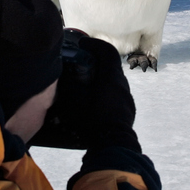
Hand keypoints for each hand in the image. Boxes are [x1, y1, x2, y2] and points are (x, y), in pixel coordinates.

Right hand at [28, 30, 138, 151]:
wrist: (113, 145)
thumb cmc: (93, 121)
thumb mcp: (74, 102)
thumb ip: (68, 85)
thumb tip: (60, 75)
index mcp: (111, 78)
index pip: (107, 52)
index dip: (95, 44)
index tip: (83, 44)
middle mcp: (122, 84)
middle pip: (111, 66)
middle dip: (96, 62)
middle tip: (81, 65)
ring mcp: (127, 98)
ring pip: (114, 81)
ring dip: (101, 78)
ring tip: (86, 85)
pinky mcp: (128, 109)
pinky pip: (116, 94)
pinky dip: (106, 92)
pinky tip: (95, 102)